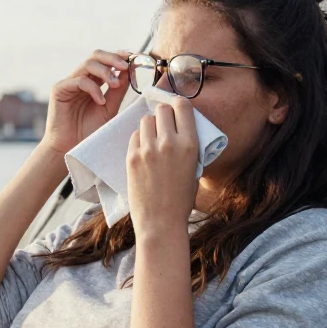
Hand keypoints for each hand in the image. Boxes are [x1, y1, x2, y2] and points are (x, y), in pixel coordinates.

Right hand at [39, 49, 129, 154]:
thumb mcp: (110, 109)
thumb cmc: (89, 131)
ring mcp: (69, 83)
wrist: (71, 148)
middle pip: (96, 55)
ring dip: (105, 71)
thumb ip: (118, 91)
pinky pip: (79, 80)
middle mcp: (80, 78)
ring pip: (88, 64)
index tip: (134, 58)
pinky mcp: (59, 89)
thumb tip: (128, 71)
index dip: (119, 56)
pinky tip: (100, 101)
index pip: (105, 61)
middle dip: (113, 58)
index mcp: (93, 81)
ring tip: (115, 85)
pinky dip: (93, 89)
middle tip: (125, 66)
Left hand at [127, 97, 198, 234]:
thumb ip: (188, 145)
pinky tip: (144, 153)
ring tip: (152, 140)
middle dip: (162, 115)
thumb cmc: (181, 199)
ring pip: (145, 121)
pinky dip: (139, 140)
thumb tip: (179, 127)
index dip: (178, 104)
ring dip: (149, 127)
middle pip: (161, 110)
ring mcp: (148, 150)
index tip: (175, 109)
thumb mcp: (195, 168)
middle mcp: (168, 142)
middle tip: (163, 126)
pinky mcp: (132, 158)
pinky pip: (134, 137)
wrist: (161, 222)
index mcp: (189, 144)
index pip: (182, 106)